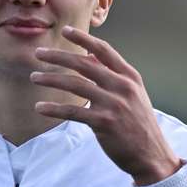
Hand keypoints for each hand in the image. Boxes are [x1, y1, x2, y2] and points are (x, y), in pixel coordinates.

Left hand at [30, 26, 181, 185]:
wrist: (152, 155)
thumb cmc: (139, 123)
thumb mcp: (134, 94)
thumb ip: (113, 74)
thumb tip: (89, 55)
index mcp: (129, 76)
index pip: (103, 50)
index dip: (83, 39)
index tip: (66, 31)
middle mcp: (122, 86)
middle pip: (83, 64)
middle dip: (58, 57)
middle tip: (38, 54)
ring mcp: (113, 104)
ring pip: (75, 85)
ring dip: (51, 79)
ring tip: (34, 77)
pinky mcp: (104, 123)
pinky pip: (73, 112)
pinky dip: (54, 109)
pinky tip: (40, 107)